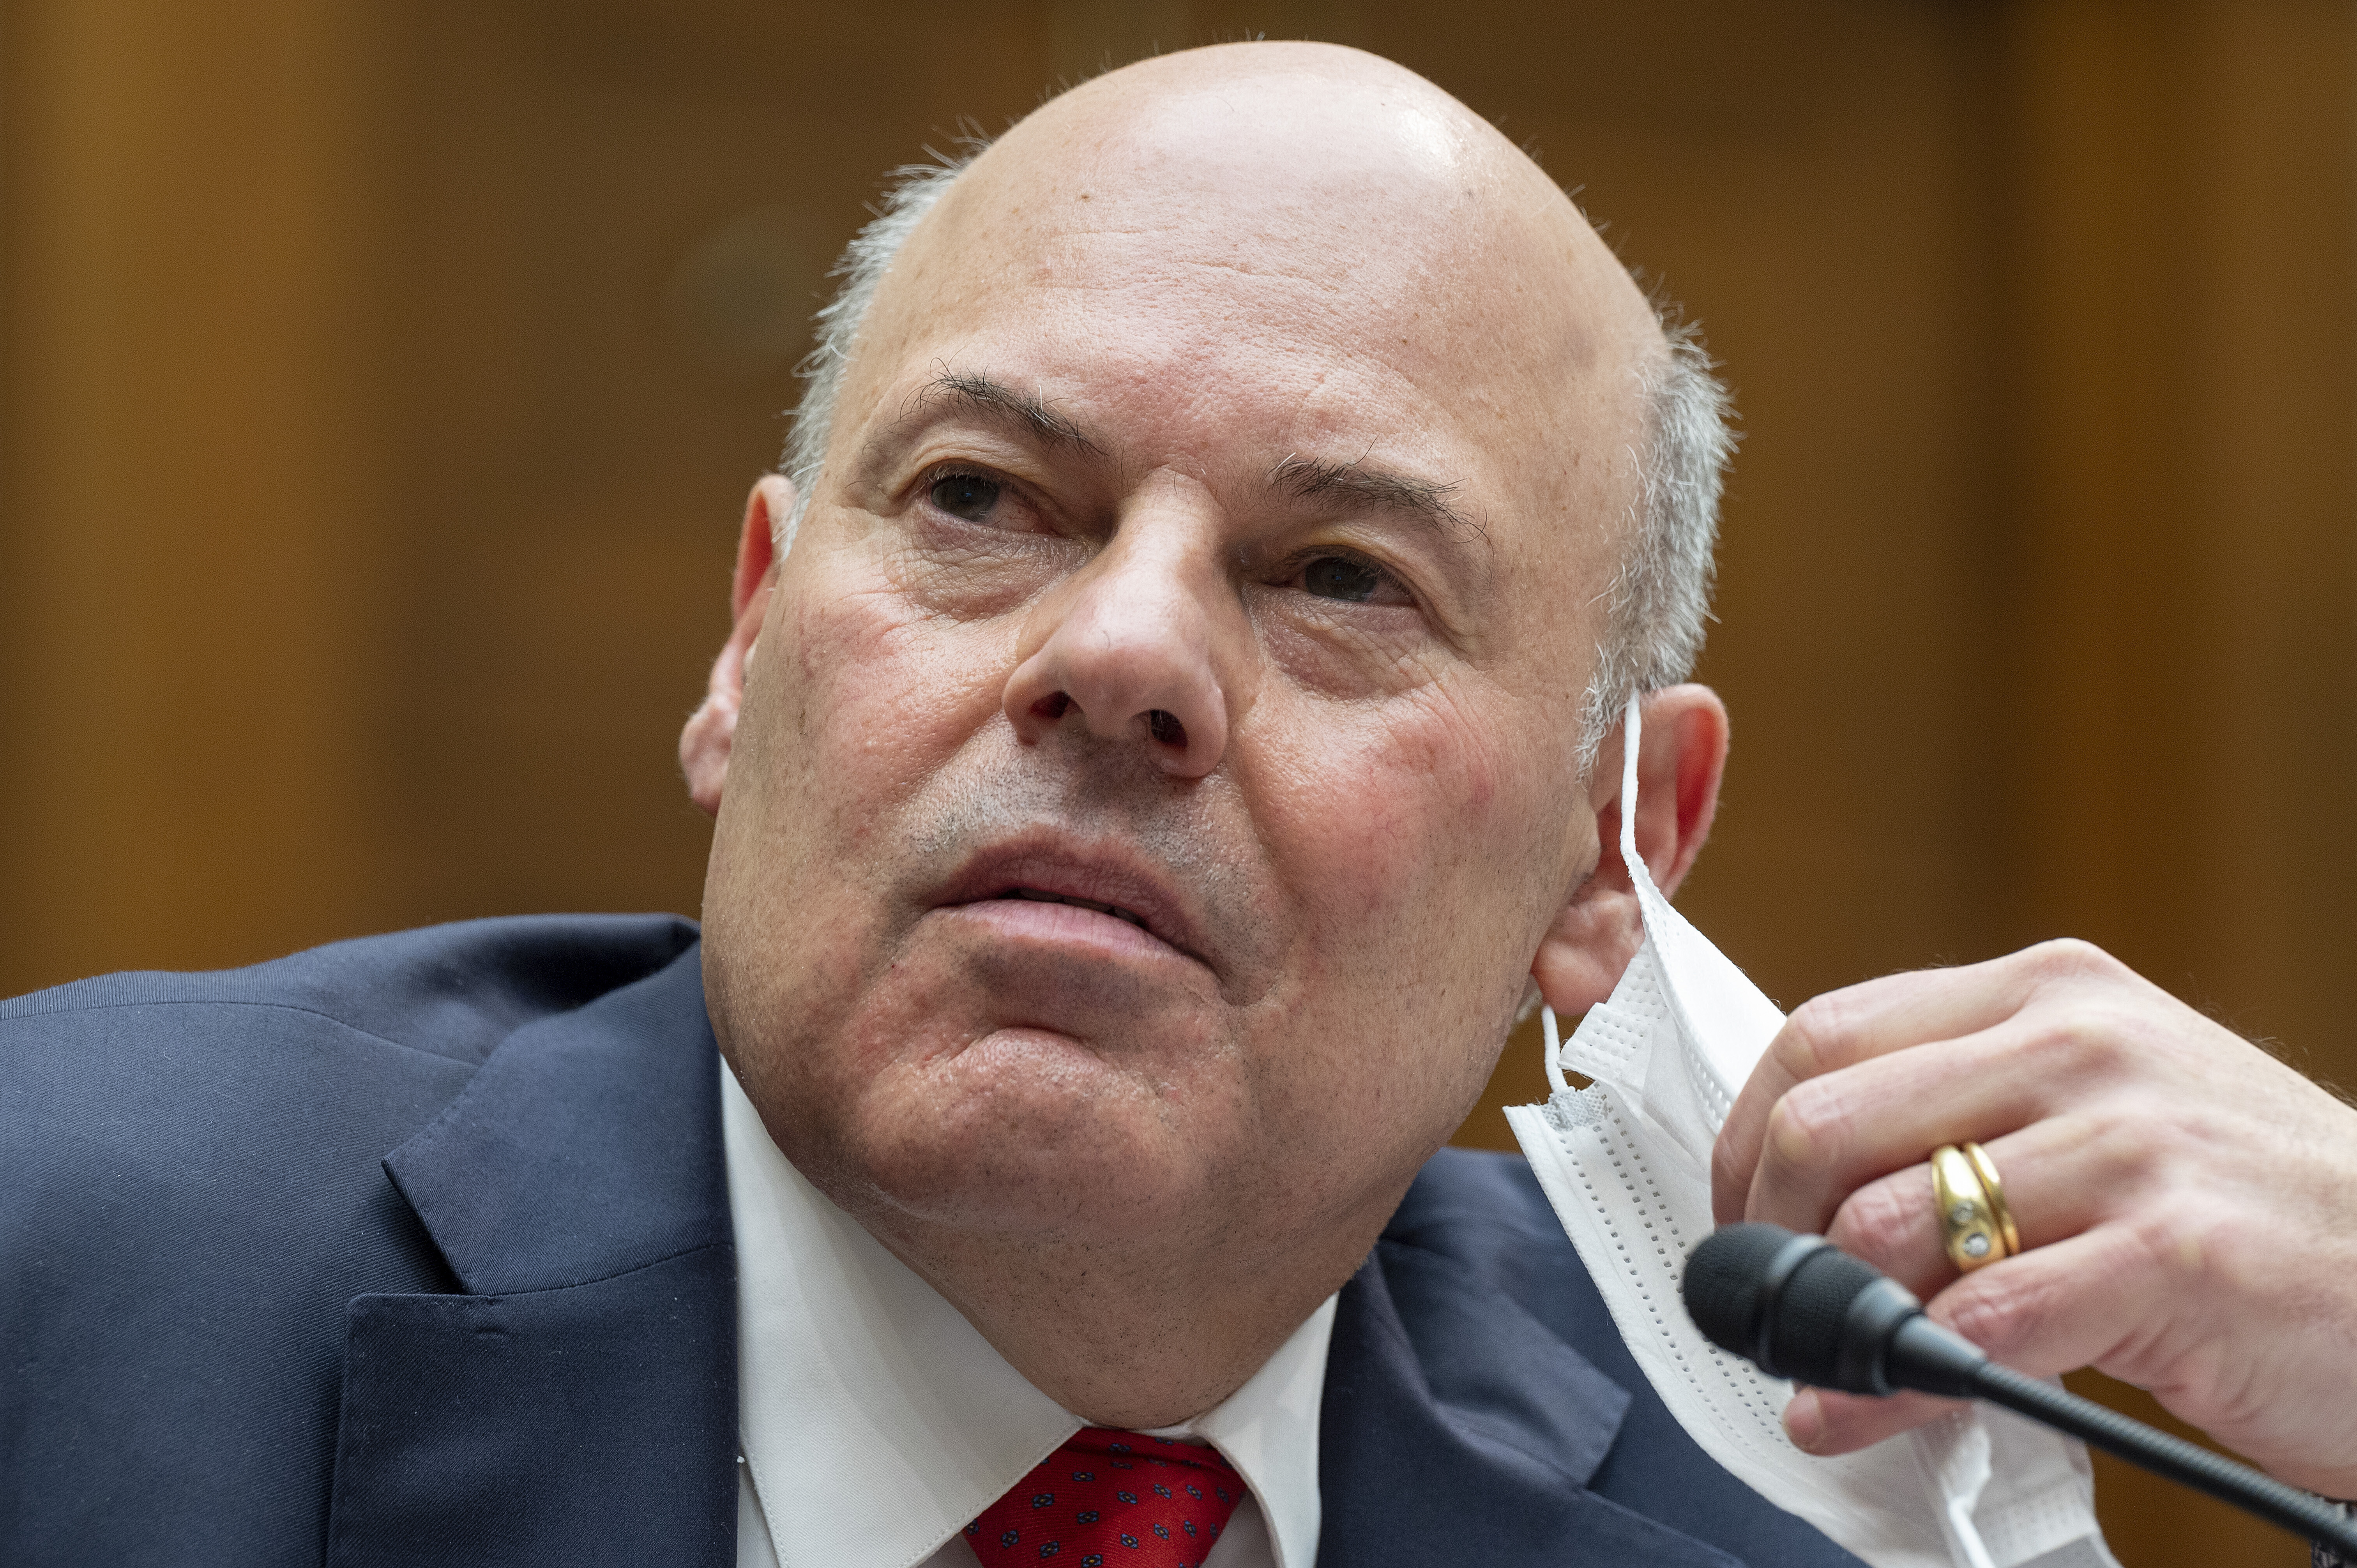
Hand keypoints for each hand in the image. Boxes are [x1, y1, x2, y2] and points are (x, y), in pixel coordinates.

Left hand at [1711, 939, 2356, 1495]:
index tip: (1740, 1218)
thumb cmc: (2238, 1204)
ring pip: (1887, 1225)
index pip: (1823, 1035)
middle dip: (1768, 1230)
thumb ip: (1955, 1128)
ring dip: (1831, 1314)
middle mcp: (2081, 1043)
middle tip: (1774, 1302)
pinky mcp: (2176, 1254)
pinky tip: (1878, 1408)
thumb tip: (1794, 1205)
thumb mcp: (2094, 1117)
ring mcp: (2132, 1144)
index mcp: (2045, 992)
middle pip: (1826, 1124)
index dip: (1749, 1139)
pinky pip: (1984, 1319)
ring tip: (1829, 1362)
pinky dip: (1905, 1377)